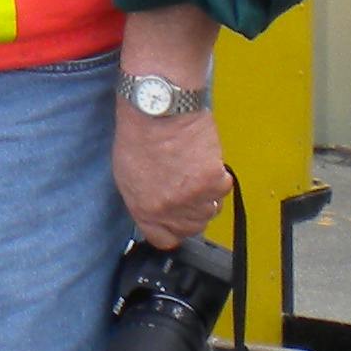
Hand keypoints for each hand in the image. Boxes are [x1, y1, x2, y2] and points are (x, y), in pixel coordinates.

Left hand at [112, 99, 227, 248]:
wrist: (157, 110)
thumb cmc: (139, 135)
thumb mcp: (127, 177)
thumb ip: (145, 202)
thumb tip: (158, 212)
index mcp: (144, 210)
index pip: (165, 240)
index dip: (173, 229)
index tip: (177, 220)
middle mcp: (169, 209)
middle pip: (193, 227)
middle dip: (192, 210)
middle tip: (188, 188)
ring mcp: (192, 198)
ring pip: (212, 209)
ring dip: (207, 194)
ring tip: (194, 169)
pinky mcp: (212, 181)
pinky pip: (223, 188)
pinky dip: (218, 176)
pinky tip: (204, 159)